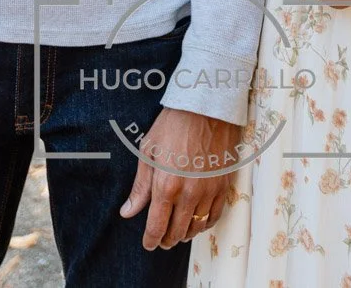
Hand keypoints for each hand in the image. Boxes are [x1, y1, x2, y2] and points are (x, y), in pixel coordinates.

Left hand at [120, 108, 242, 248]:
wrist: (206, 106)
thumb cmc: (173, 124)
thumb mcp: (149, 151)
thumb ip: (140, 187)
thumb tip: (127, 213)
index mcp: (166, 186)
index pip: (156, 228)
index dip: (150, 240)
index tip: (148, 243)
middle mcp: (188, 194)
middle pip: (176, 233)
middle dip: (166, 240)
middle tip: (161, 238)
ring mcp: (208, 192)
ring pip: (196, 228)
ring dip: (185, 233)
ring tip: (178, 230)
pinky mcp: (223, 186)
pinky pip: (214, 216)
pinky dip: (204, 224)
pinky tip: (197, 221)